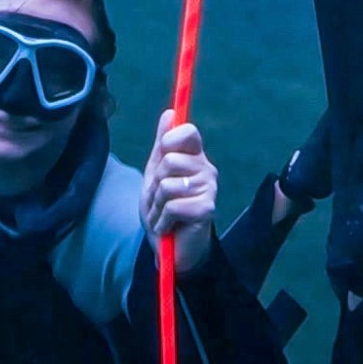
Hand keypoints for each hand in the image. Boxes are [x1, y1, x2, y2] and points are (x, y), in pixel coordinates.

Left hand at [140, 109, 217, 273]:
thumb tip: (169, 113)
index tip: (162, 157)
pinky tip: (168, 227)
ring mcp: (209, 189)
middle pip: (169, 160)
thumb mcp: (155, 176)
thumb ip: (161, 147)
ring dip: (156, 206)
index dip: (169, 141)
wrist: (170, 250)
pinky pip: (172, 206)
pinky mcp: (207, 209)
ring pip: (167, 185)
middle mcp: (206, 169)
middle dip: (154, 185)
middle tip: (159, 200)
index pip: (187, 132)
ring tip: (163, 215)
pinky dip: (162, 221)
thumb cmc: (163, 211)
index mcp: (194, 158)